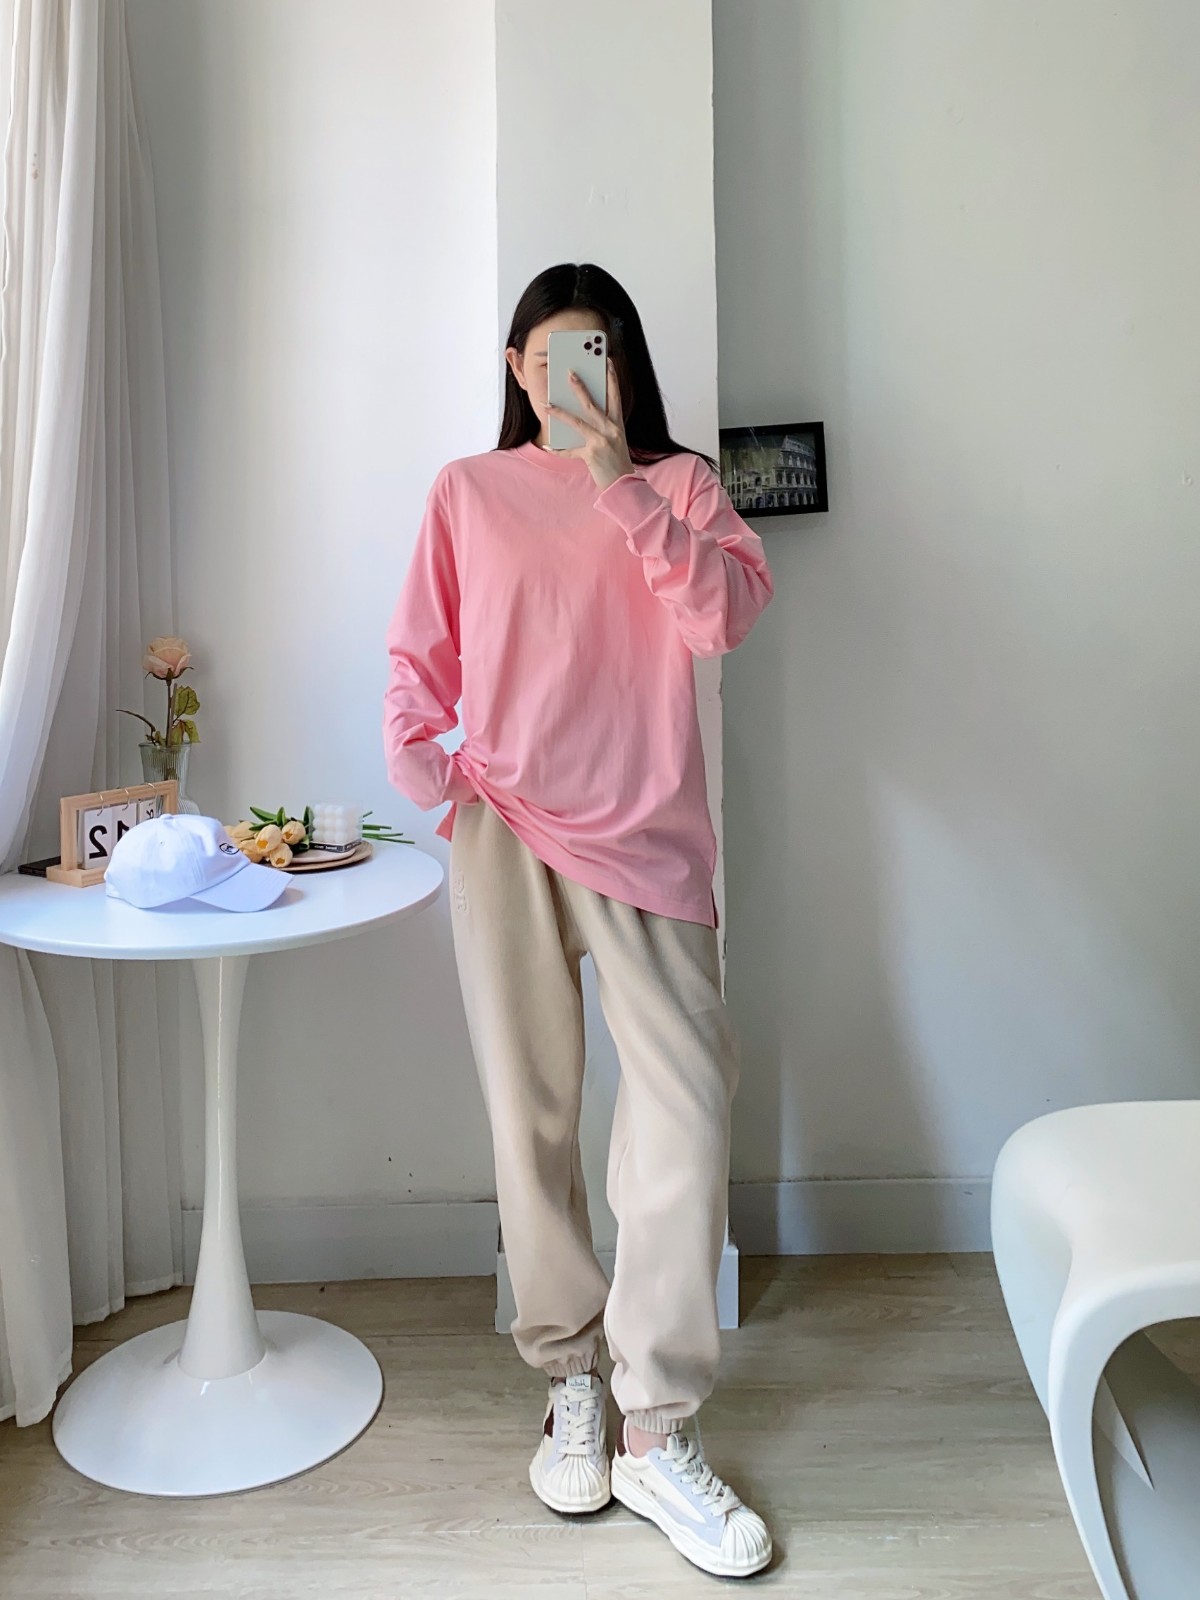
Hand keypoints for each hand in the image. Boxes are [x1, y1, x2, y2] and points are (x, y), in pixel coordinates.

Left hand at [545, 356, 636, 491]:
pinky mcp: (591, 455)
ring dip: (560, 412)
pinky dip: (558, 450)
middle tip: (569, 373)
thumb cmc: (617, 461)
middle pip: (593, 404)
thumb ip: (603, 424)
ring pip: (577, 422)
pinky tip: (547, 446)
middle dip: (580, 387)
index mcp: (618, 424)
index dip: (612, 378)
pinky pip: (570, 450)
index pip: (615, 396)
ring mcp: (601, 442)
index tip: (608, 362)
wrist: (623, 485)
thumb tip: (582, 412)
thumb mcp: (615, 438)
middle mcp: (611, 430)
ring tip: (546, 404)